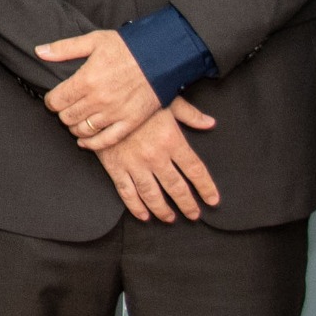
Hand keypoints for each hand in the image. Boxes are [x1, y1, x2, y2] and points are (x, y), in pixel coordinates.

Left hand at [39, 28, 160, 149]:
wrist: (162, 56)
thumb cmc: (128, 47)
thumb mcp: (94, 40)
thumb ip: (64, 48)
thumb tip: (39, 51)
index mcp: (87, 80)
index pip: (56, 100)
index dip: (51, 101)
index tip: (55, 98)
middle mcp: (99, 100)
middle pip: (67, 116)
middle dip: (62, 113)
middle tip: (66, 107)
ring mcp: (115, 113)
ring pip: (82, 130)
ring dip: (74, 126)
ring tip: (76, 119)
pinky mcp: (130, 122)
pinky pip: (105, 140)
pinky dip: (92, 143)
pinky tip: (84, 141)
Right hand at [95, 99, 220, 221]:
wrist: (102, 99)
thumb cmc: (136, 97)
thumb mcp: (168, 101)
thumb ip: (190, 115)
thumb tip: (210, 123)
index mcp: (171, 140)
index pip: (196, 170)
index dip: (206, 188)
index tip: (212, 200)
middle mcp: (155, 156)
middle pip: (177, 188)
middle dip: (187, 205)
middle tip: (193, 214)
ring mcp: (134, 164)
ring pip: (152, 195)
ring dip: (163, 210)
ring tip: (170, 218)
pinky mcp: (115, 167)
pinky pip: (127, 193)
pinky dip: (136, 207)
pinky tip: (143, 215)